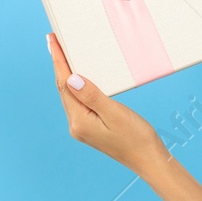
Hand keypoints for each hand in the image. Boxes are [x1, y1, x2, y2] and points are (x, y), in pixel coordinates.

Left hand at [46, 32, 166, 173]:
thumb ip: (92, 96)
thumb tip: (71, 79)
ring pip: (70, 95)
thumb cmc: (137, 138)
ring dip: (66, 74)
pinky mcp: (90, 128)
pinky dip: (76, 86)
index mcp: (79, 121)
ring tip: (62, 54)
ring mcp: (82, 128)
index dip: (58, 61)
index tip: (52, 40)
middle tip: (54, 41)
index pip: (64, 84)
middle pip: (63, 89)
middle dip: (59, 65)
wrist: (148, 160)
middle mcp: (76, 125)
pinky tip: (78, 77)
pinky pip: (79, 102)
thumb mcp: (115, 113)